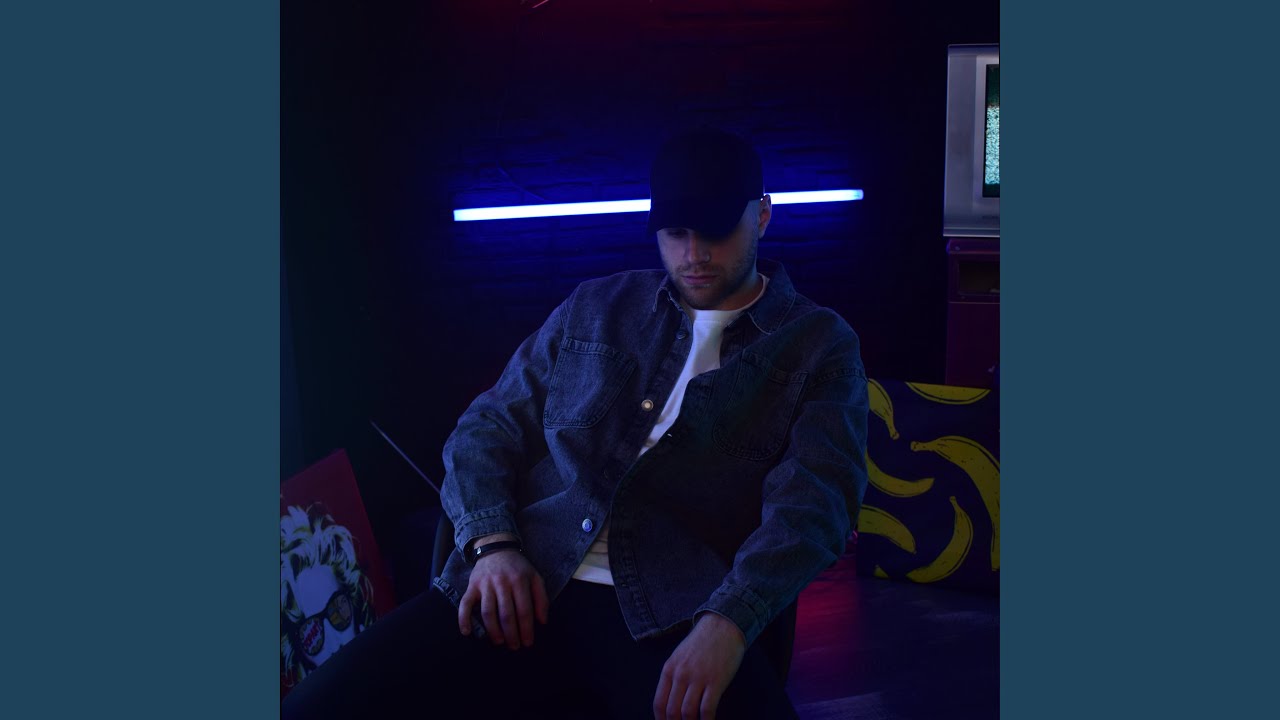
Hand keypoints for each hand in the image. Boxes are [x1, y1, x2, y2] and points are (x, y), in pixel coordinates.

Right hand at [457, 535, 548, 649]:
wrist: (496, 548)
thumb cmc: (518, 567)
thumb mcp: (535, 577)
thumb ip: (541, 598)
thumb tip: (543, 621)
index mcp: (520, 581)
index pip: (524, 610)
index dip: (526, 629)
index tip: (528, 642)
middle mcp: (502, 583)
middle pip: (506, 614)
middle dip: (511, 634)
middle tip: (514, 647)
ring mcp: (485, 585)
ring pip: (487, 612)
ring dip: (493, 630)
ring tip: (498, 642)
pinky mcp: (472, 586)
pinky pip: (465, 604)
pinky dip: (464, 619)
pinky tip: (467, 632)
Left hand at [653, 613, 745, 719]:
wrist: (723, 626)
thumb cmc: (702, 643)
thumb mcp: (679, 656)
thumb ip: (673, 677)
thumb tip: (670, 702)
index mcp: (669, 669)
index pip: (659, 703)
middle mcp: (681, 674)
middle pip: (672, 711)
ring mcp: (698, 678)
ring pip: (688, 713)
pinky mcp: (716, 681)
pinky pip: (707, 709)